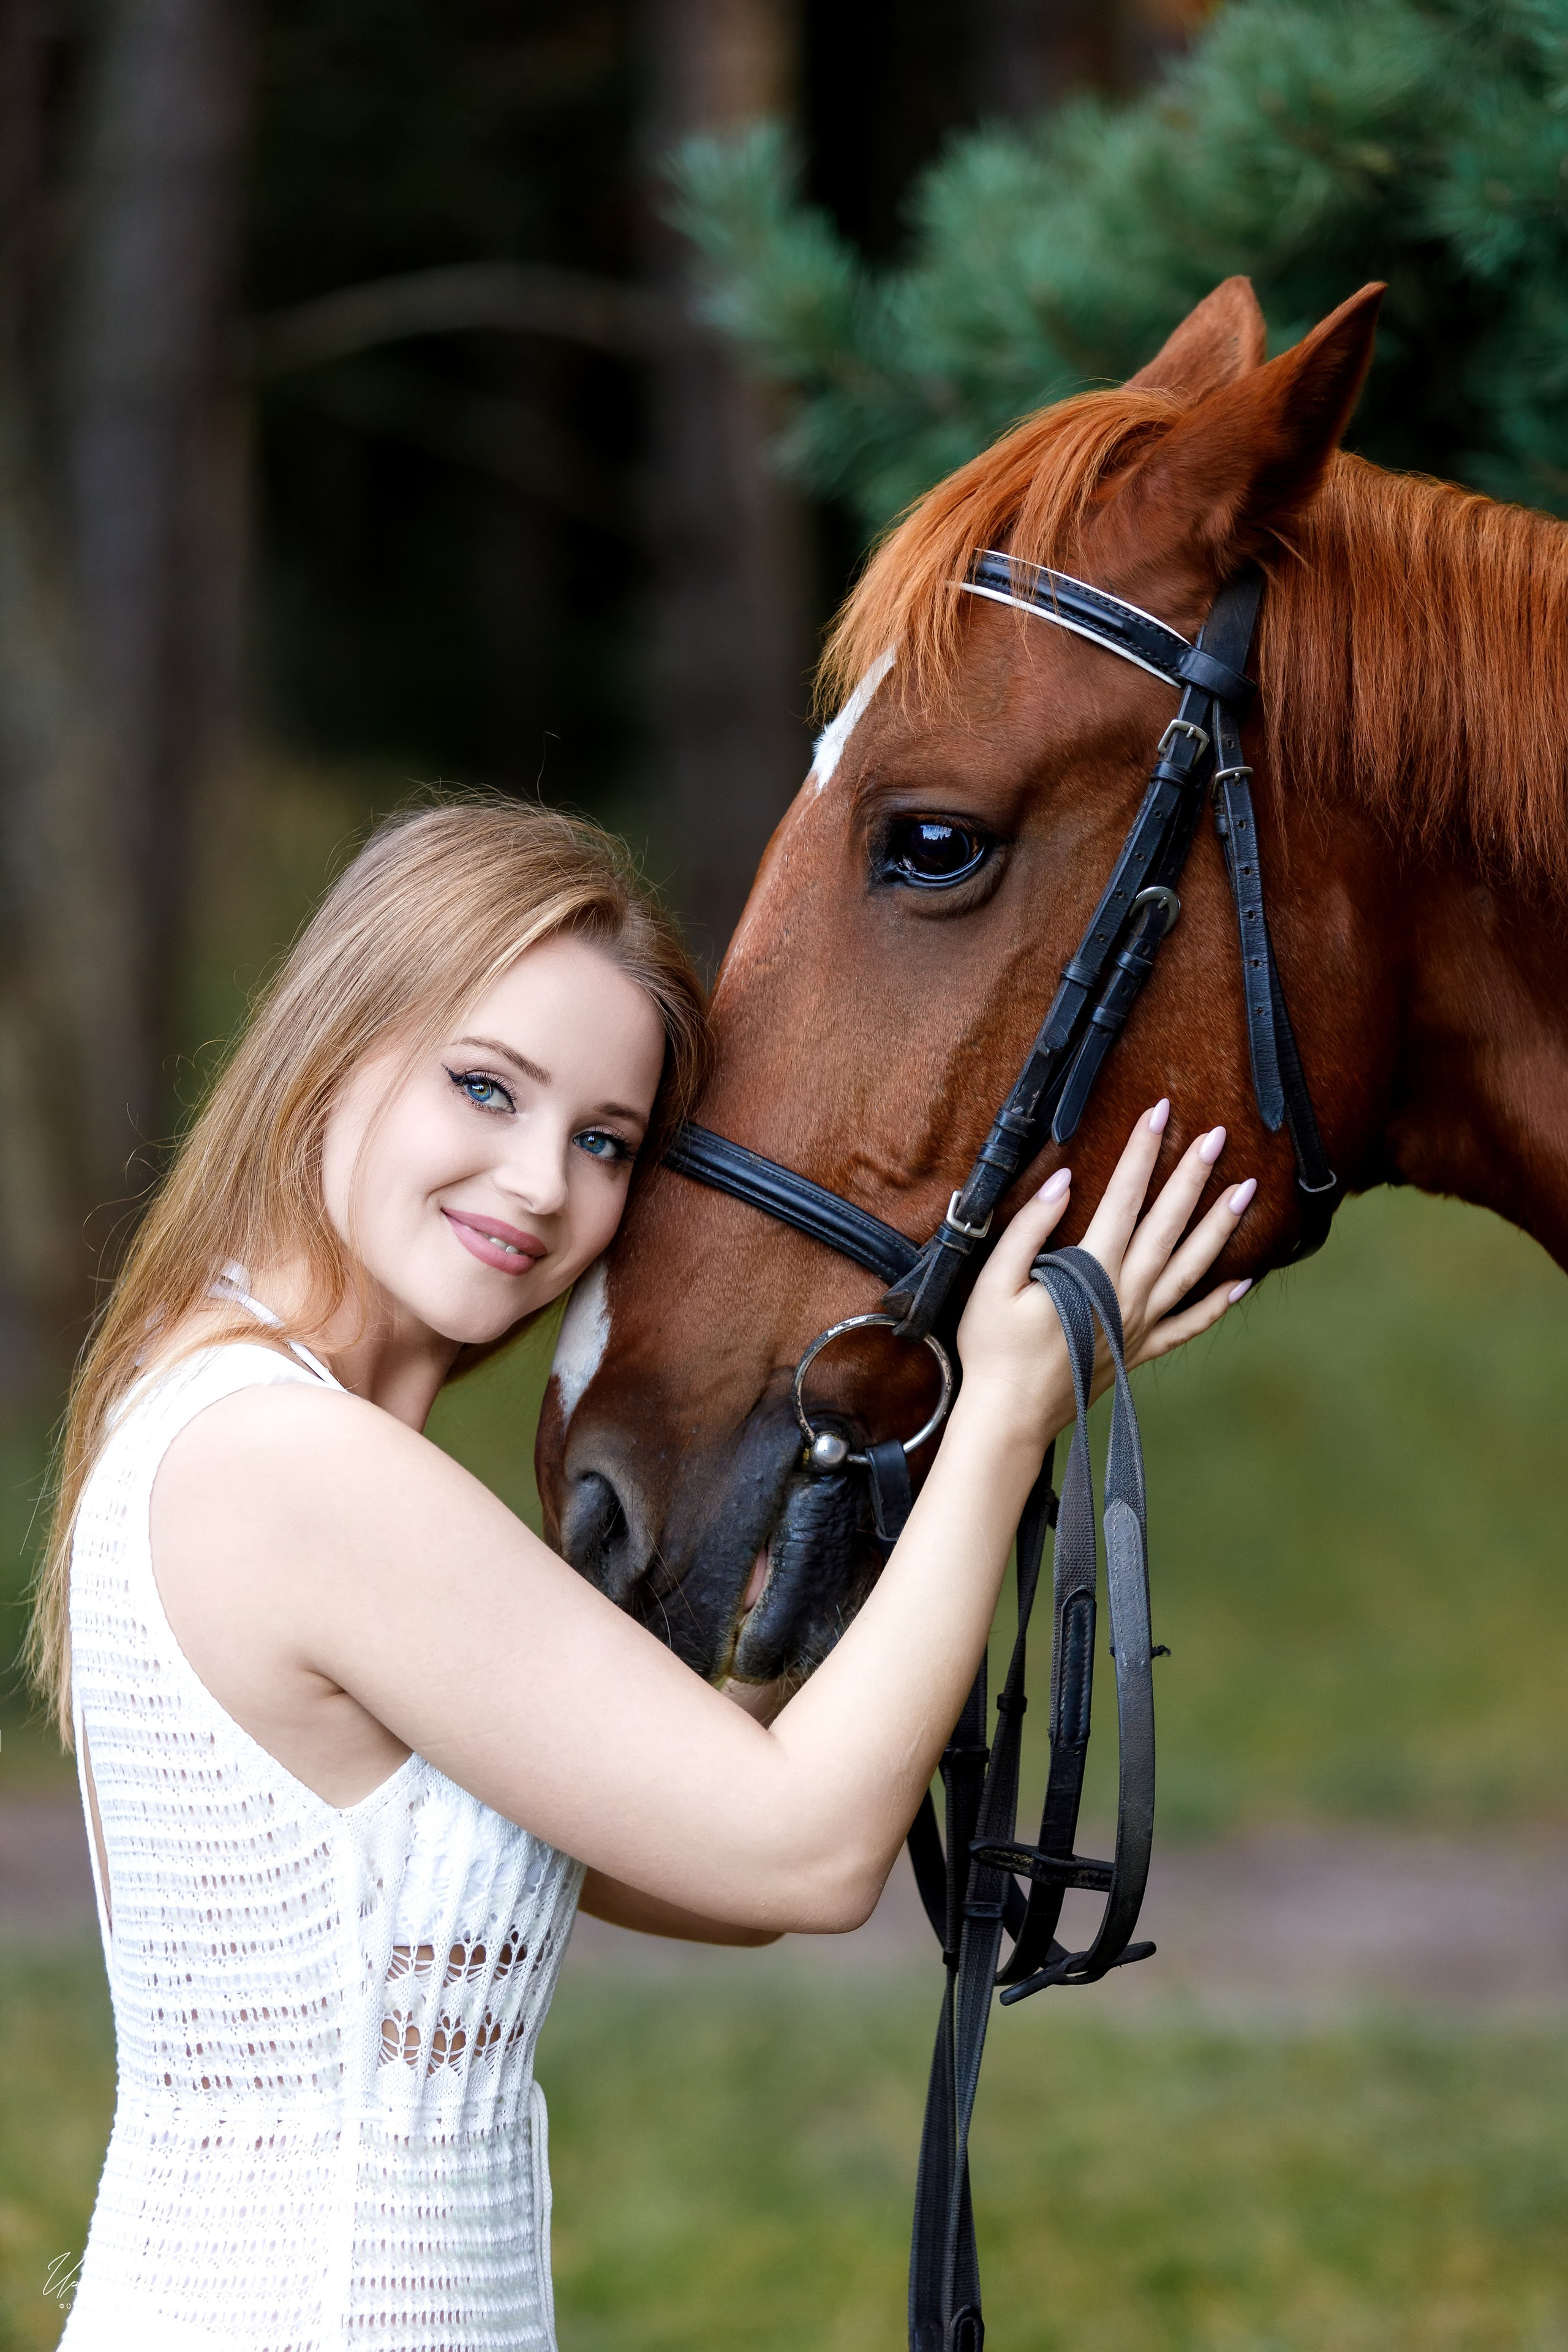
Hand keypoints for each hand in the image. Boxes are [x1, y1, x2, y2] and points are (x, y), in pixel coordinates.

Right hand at [954, 1100, 1252, 1444]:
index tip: (1159, 1113)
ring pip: (1191, 1268)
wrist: (1010, 1417)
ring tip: (1247, 1191)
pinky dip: (1219, 1304)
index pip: (1123, 1196)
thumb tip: (1063, 1183)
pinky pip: (1190, 1326)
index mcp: (1091, 1271)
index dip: (1142, 1152)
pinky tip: (1243, 1282)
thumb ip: (1029, 1229)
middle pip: (1168, 1224)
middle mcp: (1127, 1294)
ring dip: (1220, 1227)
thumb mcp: (995, 1282)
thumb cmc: (994, 1350)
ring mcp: (1140, 1324)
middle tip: (1219, 1137)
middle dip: (1193, 1176)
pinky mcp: (1141, 1351)